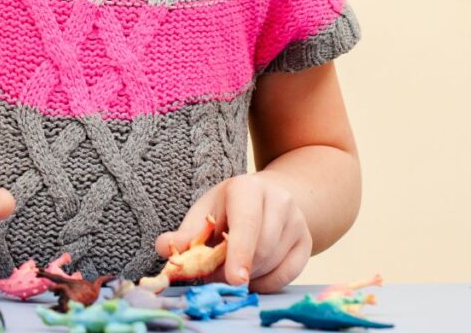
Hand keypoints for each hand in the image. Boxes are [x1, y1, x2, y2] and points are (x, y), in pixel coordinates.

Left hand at [154, 173, 311, 292]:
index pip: (247, 223)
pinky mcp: (306, 242)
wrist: (269, 197)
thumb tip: (164, 247)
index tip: (235, 278)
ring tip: (232, 266)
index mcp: (248, 188)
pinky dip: (265, 282)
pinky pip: (286, 275)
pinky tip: (252, 273)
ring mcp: (297, 221)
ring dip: (248, 275)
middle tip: (215, 273)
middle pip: (261, 249)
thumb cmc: (228, 207)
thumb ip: (186, 232)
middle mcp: (279, 201)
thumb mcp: (205, 211)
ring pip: (273, 263)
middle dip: (235, 269)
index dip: (240, 252)